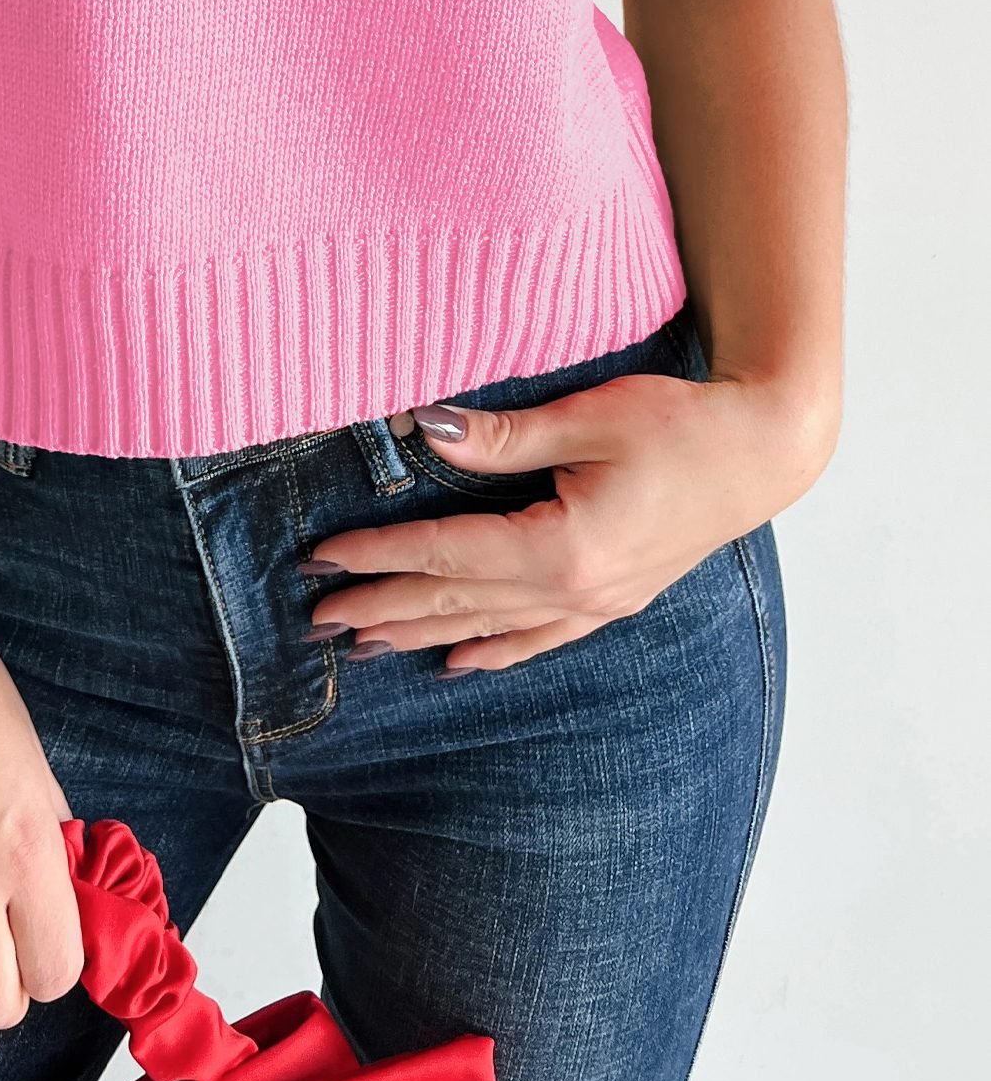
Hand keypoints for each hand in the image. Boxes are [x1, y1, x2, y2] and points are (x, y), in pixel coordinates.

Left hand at [303, 365, 836, 671]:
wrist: (764, 451)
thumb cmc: (682, 423)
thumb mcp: (587, 418)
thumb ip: (499, 438)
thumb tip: (419, 428)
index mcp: (563, 547)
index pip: (446, 555)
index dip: (378, 556)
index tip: (322, 560)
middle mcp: (575, 591)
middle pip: (456, 602)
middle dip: (382, 607)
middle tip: (317, 619)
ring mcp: (597, 604)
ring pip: (488, 628)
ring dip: (421, 635)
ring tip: (363, 646)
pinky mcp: (614, 600)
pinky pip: (537, 639)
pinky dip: (491, 651)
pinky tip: (458, 662)